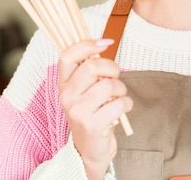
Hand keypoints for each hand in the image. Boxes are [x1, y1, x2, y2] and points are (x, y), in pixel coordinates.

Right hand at [58, 39, 132, 178]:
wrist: (89, 148)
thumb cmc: (92, 112)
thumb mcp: (85, 90)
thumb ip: (89, 69)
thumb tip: (103, 42)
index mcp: (63, 84)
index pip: (68, 55)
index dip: (88, 44)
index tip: (106, 42)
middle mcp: (67, 96)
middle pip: (92, 67)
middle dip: (112, 69)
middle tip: (115, 78)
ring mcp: (78, 111)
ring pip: (109, 85)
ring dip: (121, 89)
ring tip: (117, 97)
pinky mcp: (92, 125)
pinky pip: (119, 104)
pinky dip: (126, 104)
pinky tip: (121, 109)